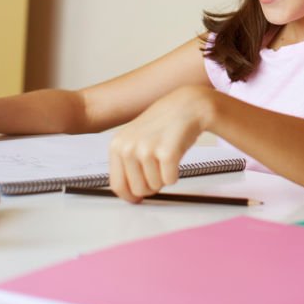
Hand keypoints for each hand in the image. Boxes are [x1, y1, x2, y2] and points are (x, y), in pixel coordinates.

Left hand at [108, 85, 215, 202]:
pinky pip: (170, 180)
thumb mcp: (136, 139)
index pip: (117, 185)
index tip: (137, 198)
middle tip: (159, 169)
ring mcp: (146, 149)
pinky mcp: (166, 153)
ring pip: (155, 186)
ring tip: (167, 156)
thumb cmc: (164, 123)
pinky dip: (176, 174)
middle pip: (138, 190)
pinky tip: (176, 156)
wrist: (186, 106)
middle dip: (151, 185)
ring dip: (164, 176)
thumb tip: (130, 194)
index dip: (130, 196)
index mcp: (117, 145)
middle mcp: (128, 147)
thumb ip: (128, 163)